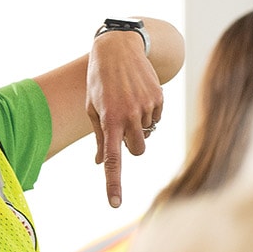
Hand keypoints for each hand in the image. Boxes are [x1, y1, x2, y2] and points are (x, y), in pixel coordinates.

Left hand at [86, 30, 163, 207]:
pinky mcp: (160, 98)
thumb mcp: (92, 108)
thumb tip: (100, 163)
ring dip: (139, 126)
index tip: (115, 203)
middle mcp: (130, 115)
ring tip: (128, 102)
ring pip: (147, 134)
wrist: (119, 48)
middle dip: (131, 146)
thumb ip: (99, 137)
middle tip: (122, 129)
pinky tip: (139, 96)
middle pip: (137, 151)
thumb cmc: (99, 81)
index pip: (112, 159)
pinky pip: (156, 119)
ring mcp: (147, 106)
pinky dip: (149, 114)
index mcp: (109, 120)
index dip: (113, 182)